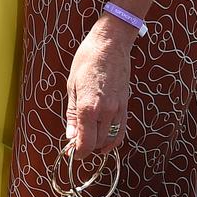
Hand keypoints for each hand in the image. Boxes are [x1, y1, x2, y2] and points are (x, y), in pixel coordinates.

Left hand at [66, 13, 133, 159]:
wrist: (111, 43)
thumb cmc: (88, 59)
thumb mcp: (72, 85)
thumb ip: (72, 114)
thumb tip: (70, 136)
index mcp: (88, 107)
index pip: (85, 143)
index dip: (78, 153)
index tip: (71, 153)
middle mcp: (106, 112)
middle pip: (97, 143)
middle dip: (87, 147)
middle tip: (76, 144)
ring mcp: (118, 109)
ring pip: (110, 139)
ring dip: (99, 144)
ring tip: (89, 140)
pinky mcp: (126, 105)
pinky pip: (121, 130)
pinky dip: (114, 139)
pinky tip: (106, 140)